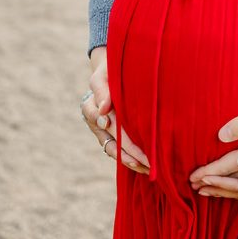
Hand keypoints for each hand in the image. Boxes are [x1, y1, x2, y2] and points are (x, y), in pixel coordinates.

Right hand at [82, 46, 149, 173]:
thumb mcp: (103, 74)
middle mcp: (96, 123)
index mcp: (90, 106)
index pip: (95, 117)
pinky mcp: (114, 137)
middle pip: (110, 139)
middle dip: (128, 150)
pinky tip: (146, 166)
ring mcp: (104, 132)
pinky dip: (132, 159)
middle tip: (145, 158)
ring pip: (114, 150)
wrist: (112, 74)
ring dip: (130, 160)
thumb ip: (102, 88)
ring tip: (147, 167)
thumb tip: (104, 109)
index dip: (104, 124)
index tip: (110, 125)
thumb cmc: (109, 71)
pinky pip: (120, 152)